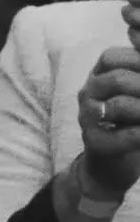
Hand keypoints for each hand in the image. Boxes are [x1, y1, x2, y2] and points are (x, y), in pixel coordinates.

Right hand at [65, 28, 139, 221]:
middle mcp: (88, 95)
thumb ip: (135, 73)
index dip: (135, 59)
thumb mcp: (133, 90)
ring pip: (118, 106)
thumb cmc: (130, 121)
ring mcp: (87, 120)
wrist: (112, 164)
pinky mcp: (95, 144)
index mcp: (98, 76)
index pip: (111, 57)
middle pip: (116, 79)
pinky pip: (123, 136)